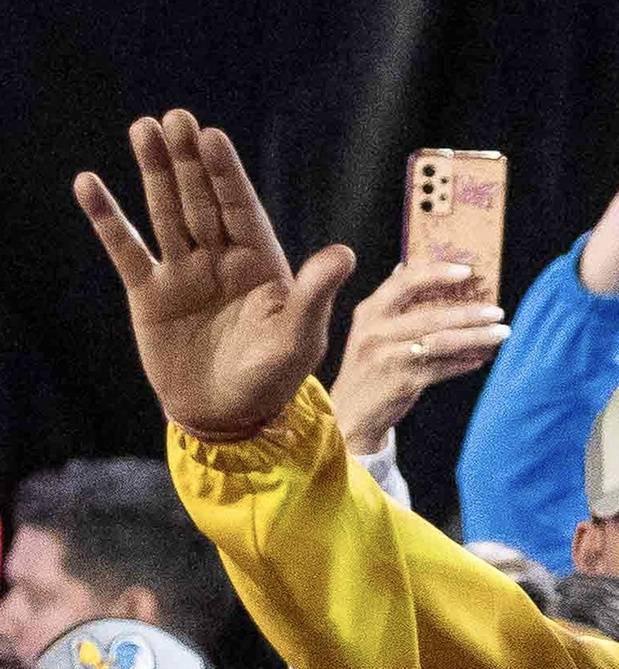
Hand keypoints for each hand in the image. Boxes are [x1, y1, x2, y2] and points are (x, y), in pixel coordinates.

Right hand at [73, 110, 354, 440]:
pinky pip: (125, 248)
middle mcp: (220, 259)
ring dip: (153, 173)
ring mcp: (183, 273)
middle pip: (202, 200)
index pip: (241, 209)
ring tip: (142, 128)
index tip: (212, 136)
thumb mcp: (299, 337)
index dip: (227, 174)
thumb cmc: (273, 378)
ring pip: (166, 213)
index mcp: (261, 263)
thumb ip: (316, 293)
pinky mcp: (149, 292)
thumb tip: (345, 252)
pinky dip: (107, 218)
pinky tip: (89, 184)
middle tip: (176, 117)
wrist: (228, 416)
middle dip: (188, 161)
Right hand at [329, 262, 509, 454]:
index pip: (405, 281)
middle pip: (431, 316)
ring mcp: (389, 357)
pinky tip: (481, 359)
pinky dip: (465, 363)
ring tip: (501, 333)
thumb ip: (390, 302)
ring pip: (441, 342)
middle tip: (497, 311)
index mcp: (370, 312)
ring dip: (476, 337)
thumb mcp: (371, 330)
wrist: (351, 411)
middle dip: (469, 313)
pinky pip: (442, 369)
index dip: (437, 273)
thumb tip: (406, 264)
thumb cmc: (370, 365)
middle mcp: (376, 331)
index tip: (467, 270)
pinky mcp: (403, 382)